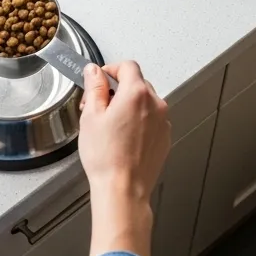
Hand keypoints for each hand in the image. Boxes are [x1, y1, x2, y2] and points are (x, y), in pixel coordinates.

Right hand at [78, 61, 170, 255]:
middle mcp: (155, 104)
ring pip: (145, 103)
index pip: (127, 66)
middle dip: (118, 90)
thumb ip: (94, 87)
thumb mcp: (91, 116)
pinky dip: (139, 122)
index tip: (100, 79)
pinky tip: (123, 138)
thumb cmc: (106, 157)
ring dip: (129, 106)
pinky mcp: (164, 138)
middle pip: (137, 83)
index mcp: (136, 94)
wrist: (123, 188)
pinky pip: (151, 120)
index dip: (111, 69)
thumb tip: (94, 71)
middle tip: (98, 106)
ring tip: (110, 126)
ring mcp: (162, 122)